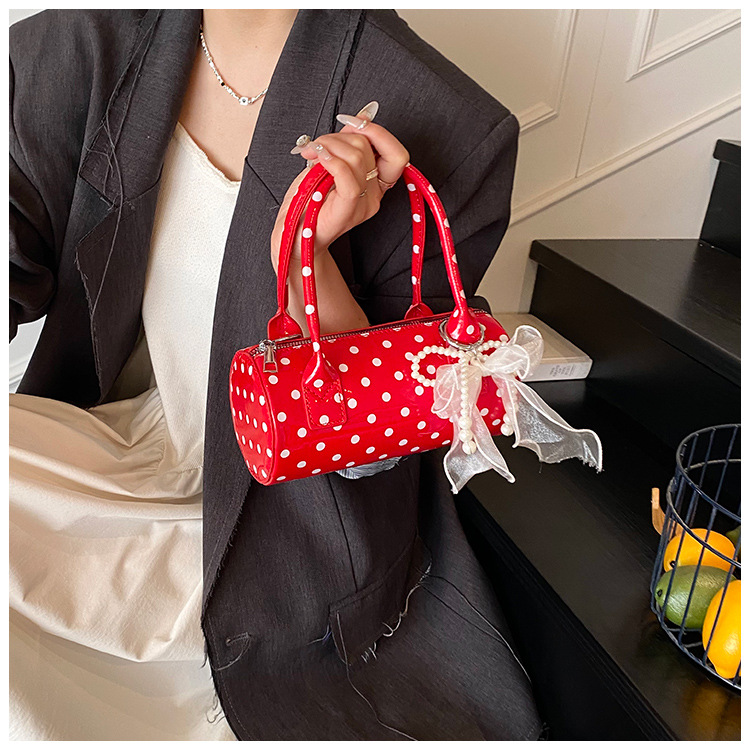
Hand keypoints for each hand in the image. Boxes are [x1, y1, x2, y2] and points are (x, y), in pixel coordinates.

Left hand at [270, 101, 408, 271]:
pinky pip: (346, 175)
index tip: (352, 121)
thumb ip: (346, 143)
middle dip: (338, 136)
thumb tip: (362, 116)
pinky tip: (315, 157)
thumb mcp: (328, 163)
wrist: (293, 238)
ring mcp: (363, 204)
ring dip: (327, 144)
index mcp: (375, 185)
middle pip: (368, 147)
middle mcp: (374, 196)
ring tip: (310, 152)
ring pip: (356, 156)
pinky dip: (329, 158)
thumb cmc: (307, 204)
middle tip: (315, 145)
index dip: (377, 132)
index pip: (396, 154)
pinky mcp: (348, 210)